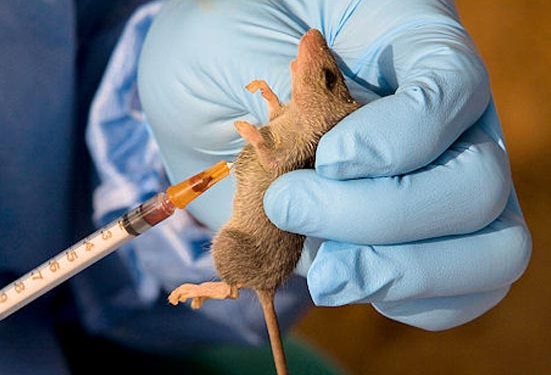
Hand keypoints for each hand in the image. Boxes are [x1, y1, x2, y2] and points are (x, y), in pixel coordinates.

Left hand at [138, 0, 530, 329]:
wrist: (217, 96)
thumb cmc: (227, 48)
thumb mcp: (239, 41)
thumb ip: (289, 84)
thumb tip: (334, 147)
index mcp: (409, 50)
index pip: (455, 88)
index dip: (402, 137)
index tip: (328, 158)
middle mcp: (443, 121)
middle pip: (479, 183)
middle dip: (385, 215)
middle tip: (292, 207)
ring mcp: (436, 185)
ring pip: (489, 249)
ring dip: (401, 272)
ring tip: (322, 273)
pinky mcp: (417, 239)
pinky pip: (458, 289)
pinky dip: (406, 298)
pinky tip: (341, 278)